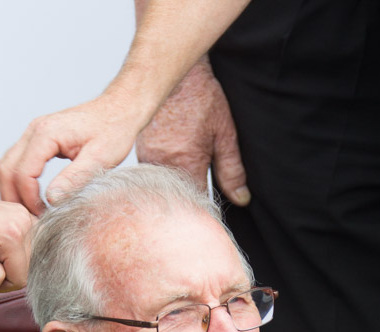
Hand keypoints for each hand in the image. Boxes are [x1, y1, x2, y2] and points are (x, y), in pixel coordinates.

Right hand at [0, 97, 147, 213]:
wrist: (119, 110)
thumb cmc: (114, 130)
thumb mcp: (99, 158)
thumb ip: (75, 178)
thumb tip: (52, 200)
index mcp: (46, 133)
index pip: (23, 172)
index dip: (29, 199)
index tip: (42, 217)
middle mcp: (34, 130)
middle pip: (7, 169)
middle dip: (14, 197)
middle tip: (28, 221)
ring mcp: (33, 133)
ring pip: (8, 165)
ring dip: (13, 190)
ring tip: (29, 213)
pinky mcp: (38, 139)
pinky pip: (18, 161)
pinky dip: (19, 181)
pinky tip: (32, 198)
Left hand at [0, 198, 33, 292]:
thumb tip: (6, 278)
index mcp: (13, 235)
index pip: (21, 278)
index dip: (0, 285)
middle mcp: (24, 222)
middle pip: (26, 267)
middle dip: (4, 271)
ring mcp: (23, 216)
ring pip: (26, 257)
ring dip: (7, 260)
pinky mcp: (19, 215)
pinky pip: (22, 244)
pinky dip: (8, 250)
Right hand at [136, 56, 248, 205]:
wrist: (177, 74)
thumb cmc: (202, 99)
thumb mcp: (225, 135)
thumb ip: (232, 171)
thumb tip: (240, 198)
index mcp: (186, 163)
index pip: (195, 202)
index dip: (205, 207)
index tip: (212, 209)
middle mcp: (162, 164)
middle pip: (176, 196)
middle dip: (189, 197)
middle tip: (201, 188)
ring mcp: (147, 157)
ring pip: (163, 185)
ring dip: (176, 184)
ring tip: (188, 168)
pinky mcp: (139, 149)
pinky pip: (152, 172)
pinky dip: (164, 172)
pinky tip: (175, 159)